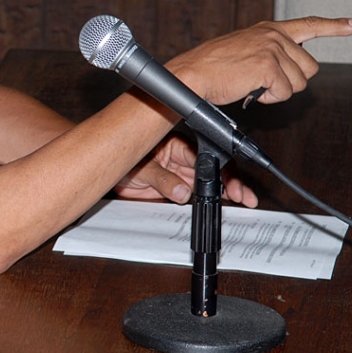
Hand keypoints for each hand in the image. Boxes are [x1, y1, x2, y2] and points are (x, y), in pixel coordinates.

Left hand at [114, 134, 257, 206]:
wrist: (107, 173)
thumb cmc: (122, 161)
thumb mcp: (141, 169)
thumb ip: (162, 179)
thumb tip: (181, 191)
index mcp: (176, 145)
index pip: (206, 156)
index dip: (220, 170)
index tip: (229, 183)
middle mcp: (181, 159)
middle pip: (212, 170)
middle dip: (230, 182)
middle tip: (244, 196)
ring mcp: (179, 174)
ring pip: (207, 183)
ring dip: (222, 192)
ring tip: (240, 199)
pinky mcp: (175, 188)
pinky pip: (193, 195)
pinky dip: (206, 201)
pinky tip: (217, 207)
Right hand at [168, 16, 351, 106]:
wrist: (192, 74)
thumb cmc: (213, 68)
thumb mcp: (245, 50)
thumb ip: (270, 53)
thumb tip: (292, 71)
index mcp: (269, 30)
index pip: (309, 25)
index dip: (335, 27)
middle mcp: (274, 36)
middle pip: (309, 69)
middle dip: (290, 83)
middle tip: (262, 83)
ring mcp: (272, 49)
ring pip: (298, 84)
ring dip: (276, 92)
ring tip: (250, 85)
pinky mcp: (268, 66)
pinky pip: (283, 94)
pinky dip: (266, 99)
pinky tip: (248, 90)